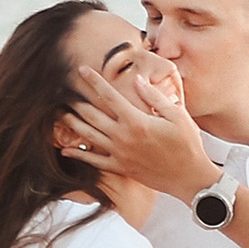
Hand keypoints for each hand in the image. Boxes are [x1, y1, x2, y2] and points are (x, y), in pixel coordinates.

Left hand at [66, 58, 216, 202]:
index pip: (109, 96)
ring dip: (72, 123)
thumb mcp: (177, 115)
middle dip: (76, 101)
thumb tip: (136, 79)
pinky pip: (94, 161)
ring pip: (88, 136)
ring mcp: (120, 154)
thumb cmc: (187, 144)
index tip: (81, 69)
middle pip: (92, 115)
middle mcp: (124, 137)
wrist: (189, 178)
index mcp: (137, 121)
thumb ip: (154, 97)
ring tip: (59, 113)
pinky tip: (65, 150)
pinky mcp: (120, 167)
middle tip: (62, 91)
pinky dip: (78, 155)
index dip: (94, 81)